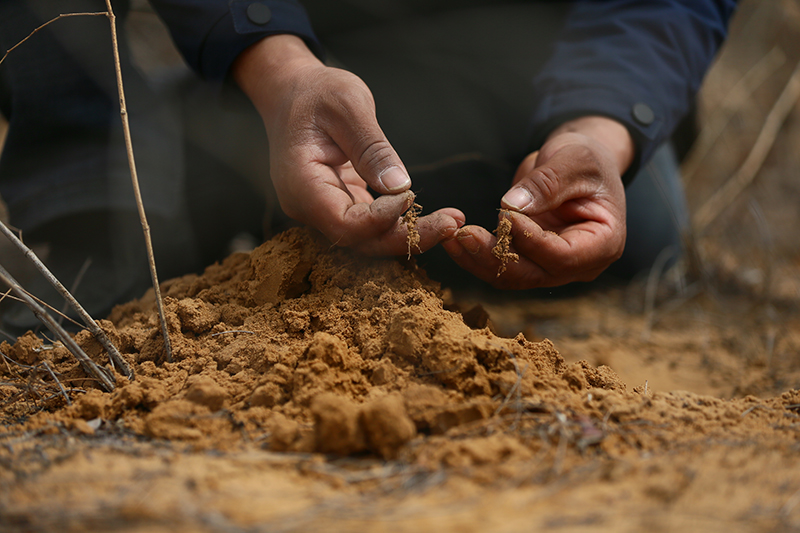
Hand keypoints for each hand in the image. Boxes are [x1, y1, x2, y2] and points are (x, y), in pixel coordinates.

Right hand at [233, 35, 463, 254]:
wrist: (293, 93)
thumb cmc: (316, 93)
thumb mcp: (347, 107)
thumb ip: (371, 148)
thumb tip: (399, 187)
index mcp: (301, 184)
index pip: (343, 223)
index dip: (380, 219)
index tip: (409, 195)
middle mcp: (308, 207)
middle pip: (360, 240)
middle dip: (407, 238)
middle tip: (452, 225)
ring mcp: (324, 209)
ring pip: (369, 238)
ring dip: (410, 234)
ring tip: (450, 222)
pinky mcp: (341, 205)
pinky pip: (372, 225)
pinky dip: (401, 223)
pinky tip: (434, 217)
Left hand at [442, 116, 631, 288]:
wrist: (577, 163)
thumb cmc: (586, 158)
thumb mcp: (575, 160)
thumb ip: (548, 182)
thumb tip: (511, 205)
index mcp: (603, 243)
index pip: (563, 255)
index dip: (531, 239)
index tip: (505, 216)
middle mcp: (579, 264)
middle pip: (533, 274)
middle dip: (496, 257)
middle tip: (465, 234)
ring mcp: (552, 266)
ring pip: (512, 276)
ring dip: (480, 260)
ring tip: (452, 237)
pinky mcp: (529, 260)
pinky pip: (501, 266)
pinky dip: (477, 256)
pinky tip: (454, 241)